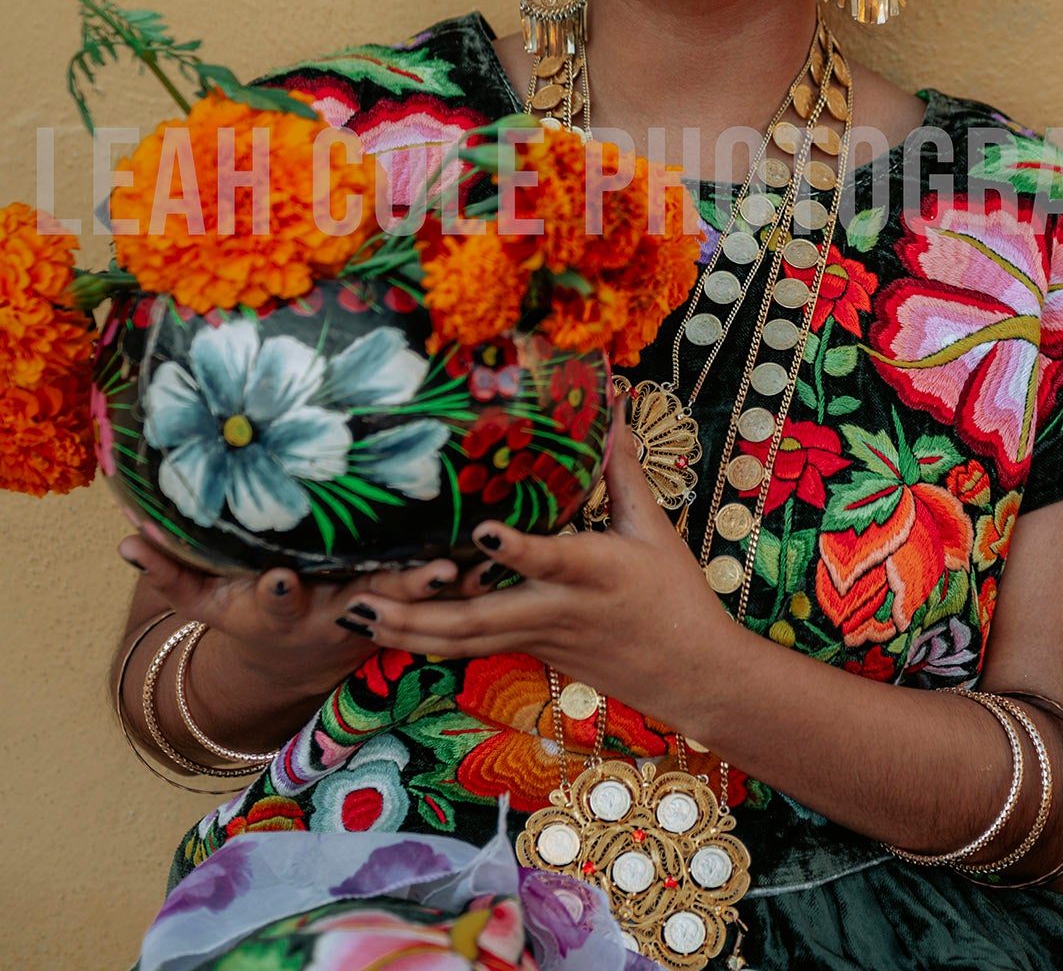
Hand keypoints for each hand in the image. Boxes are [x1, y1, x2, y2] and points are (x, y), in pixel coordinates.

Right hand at [118, 534, 460, 699]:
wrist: (294, 655)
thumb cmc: (246, 609)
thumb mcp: (205, 598)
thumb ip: (170, 568)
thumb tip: (124, 534)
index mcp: (282, 610)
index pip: (277, 603)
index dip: (279, 592)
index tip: (283, 577)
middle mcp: (332, 613)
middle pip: (364, 605)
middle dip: (394, 590)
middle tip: (425, 571)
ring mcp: (373, 613)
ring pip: (413, 601)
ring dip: (442, 585)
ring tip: (471, 561)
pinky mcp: (405, 606)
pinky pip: (443, 594)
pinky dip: (469, 575)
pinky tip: (496, 552)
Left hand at [341, 400, 744, 735]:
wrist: (689, 674)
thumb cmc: (674, 594)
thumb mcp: (653, 527)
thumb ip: (621, 468)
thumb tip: (613, 405)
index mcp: (593, 571)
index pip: (551, 558)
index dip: (517, 548)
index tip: (482, 530)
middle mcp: (557, 607)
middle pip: (478, 619)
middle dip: (418, 613)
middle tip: (364, 599)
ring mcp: (538, 635)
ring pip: (464, 640)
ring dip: (408, 631)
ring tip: (356, 613)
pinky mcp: (531, 650)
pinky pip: (472, 645)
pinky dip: (431, 637)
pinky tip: (391, 626)